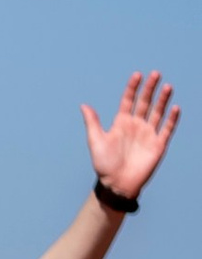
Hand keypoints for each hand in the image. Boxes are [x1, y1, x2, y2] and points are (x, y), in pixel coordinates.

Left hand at [82, 71, 179, 200]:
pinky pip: (166, 129)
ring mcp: (148, 134)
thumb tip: (83, 105)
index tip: (137, 75)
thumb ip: (92, 122)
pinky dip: (171, 119)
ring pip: (158, 113)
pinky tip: (174, 108)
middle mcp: (136, 126)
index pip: (128, 100)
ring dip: (162, 100)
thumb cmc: (104, 165)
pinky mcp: (158, 145)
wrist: (116, 185)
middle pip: (145, 102)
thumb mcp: (96, 141)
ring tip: (167, 86)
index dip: (132, 88)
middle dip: (150, 89)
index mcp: (121, 123)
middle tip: (155, 74)